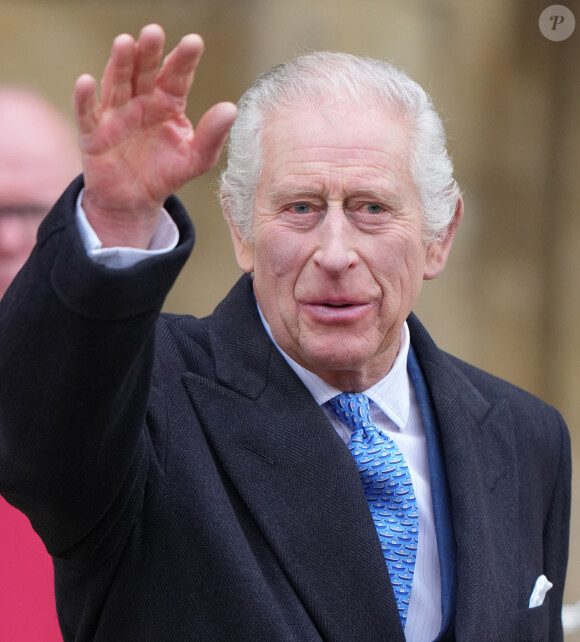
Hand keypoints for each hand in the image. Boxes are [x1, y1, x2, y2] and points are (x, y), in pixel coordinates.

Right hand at [74, 24, 236, 247]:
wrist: (135, 200)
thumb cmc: (166, 174)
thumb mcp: (196, 159)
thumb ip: (213, 136)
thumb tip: (231, 108)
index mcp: (168, 103)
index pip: (177, 77)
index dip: (184, 60)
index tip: (194, 43)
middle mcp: (141, 101)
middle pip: (145, 72)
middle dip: (149, 53)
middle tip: (154, 32)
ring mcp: (116, 114)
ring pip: (117, 84)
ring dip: (120, 64)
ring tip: (125, 42)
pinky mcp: (94, 133)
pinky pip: (89, 114)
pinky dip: (85, 99)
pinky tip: (87, 82)